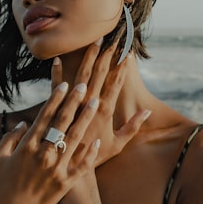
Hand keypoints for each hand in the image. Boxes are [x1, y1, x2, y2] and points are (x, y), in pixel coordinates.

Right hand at [0, 78, 102, 203]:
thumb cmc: (2, 186)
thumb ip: (9, 138)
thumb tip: (23, 124)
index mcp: (27, 146)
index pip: (45, 116)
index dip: (56, 98)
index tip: (65, 85)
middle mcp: (44, 154)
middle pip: (62, 122)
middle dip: (74, 101)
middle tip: (83, 86)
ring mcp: (56, 168)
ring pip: (75, 138)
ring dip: (85, 118)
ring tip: (94, 103)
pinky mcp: (65, 183)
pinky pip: (81, 165)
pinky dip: (89, 153)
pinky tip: (97, 141)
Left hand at [51, 39, 150, 166]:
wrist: (68, 166)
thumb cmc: (95, 157)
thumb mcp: (118, 144)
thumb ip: (133, 127)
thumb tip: (147, 112)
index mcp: (104, 111)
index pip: (115, 83)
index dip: (121, 65)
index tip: (126, 49)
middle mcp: (89, 105)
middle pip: (99, 74)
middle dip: (106, 55)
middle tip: (112, 37)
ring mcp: (72, 105)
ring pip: (81, 76)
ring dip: (87, 57)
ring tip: (94, 41)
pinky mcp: (57, 109)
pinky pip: (55, 87)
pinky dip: (56, 73)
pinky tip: (57, 58)